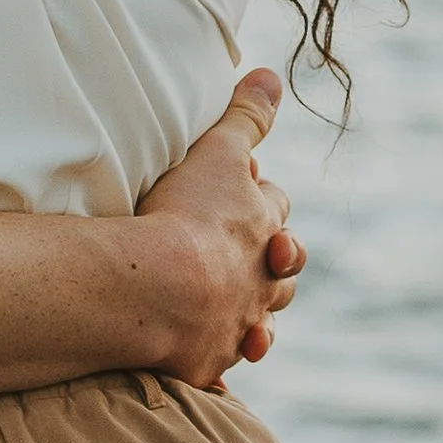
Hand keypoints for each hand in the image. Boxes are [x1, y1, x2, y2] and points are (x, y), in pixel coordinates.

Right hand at [135, 70, 304, 391]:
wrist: (162, 290)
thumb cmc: (189, 216)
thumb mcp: (218, 154)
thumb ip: (246, 117)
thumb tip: (271, 74)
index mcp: (265, 230)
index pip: (275, 210)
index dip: (261, 200)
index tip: (245, 192)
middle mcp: (262, 282)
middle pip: (281, 271)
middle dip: (271, 263)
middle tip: (254, 256)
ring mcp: (237, 325)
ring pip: (260, 322)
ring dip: (252, 316)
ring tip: (242, 314)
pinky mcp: (207, 361)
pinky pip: (216, 365)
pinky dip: (214, 361)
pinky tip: (207, 368)